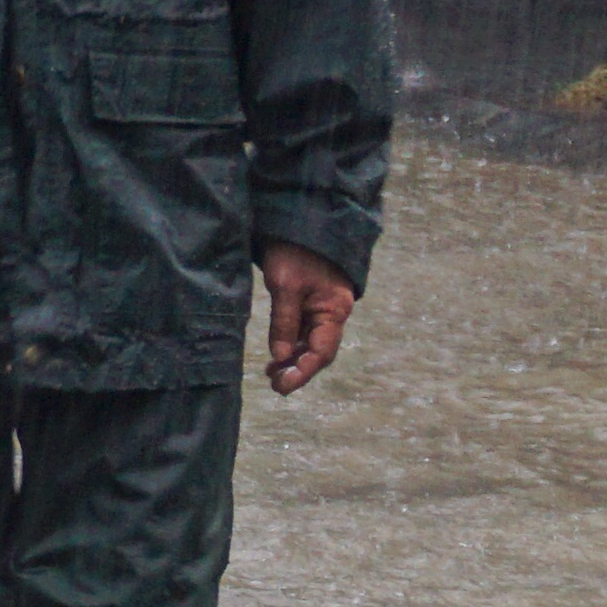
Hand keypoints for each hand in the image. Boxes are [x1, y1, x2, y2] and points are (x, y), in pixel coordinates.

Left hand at [259, 242, 357, 394]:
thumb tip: (280, 357)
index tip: (281, 387)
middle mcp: (334, 311)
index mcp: (334, 309)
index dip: (302, 373)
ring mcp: (325, 305)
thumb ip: (284, 322)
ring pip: (311, 341)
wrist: (300, 218)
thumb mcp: (285, 286)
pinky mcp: (313, 299)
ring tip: (271, 372)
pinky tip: (277, 353)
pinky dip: (292, 342)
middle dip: (298, 369)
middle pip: (319, 350)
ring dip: (294, 358)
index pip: (321, 352)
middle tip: (274, 384)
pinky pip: (306, 328)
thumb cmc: (294, 251)